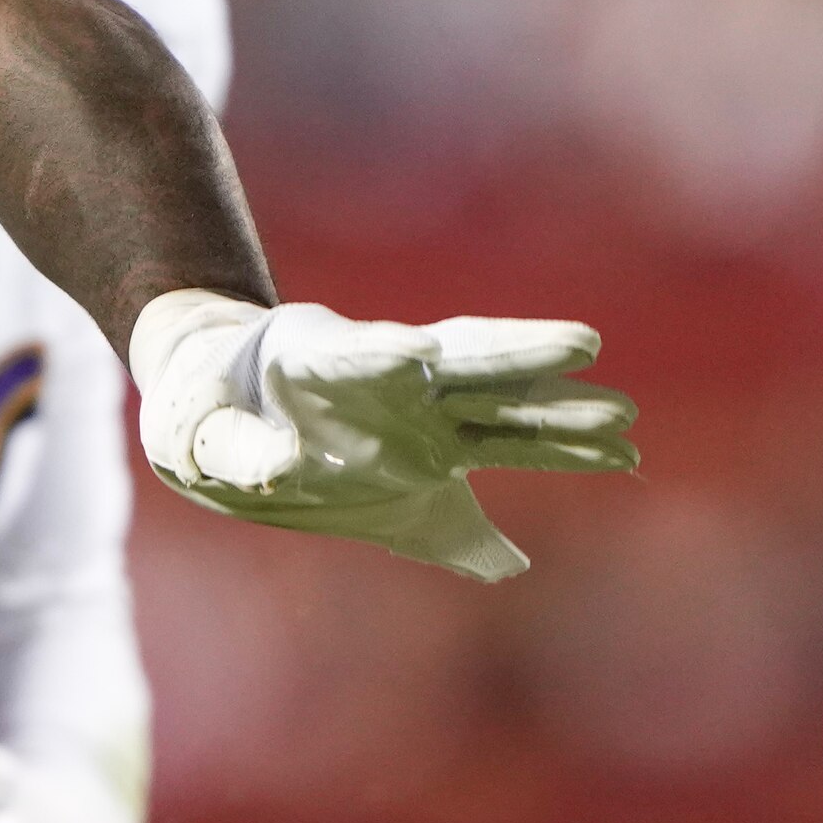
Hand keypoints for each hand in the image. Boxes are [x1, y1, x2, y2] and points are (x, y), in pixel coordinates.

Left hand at [128, 290, 635, 583]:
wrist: (225, 419)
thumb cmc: (206, 416)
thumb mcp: (196, 438)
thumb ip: (230, 453)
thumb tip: (275, 475)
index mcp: (322, 365)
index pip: (367, 352)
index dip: (394, 353)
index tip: (425, 353)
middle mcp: (388, 383)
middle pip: (463, 361)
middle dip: (517, 356)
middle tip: (583, 348)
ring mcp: (422, 415)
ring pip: (503, 407)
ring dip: (560, 416)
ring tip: (625, 428)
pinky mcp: (436, 454)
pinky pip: (503, 455)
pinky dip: (559, 454)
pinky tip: (618, 459)